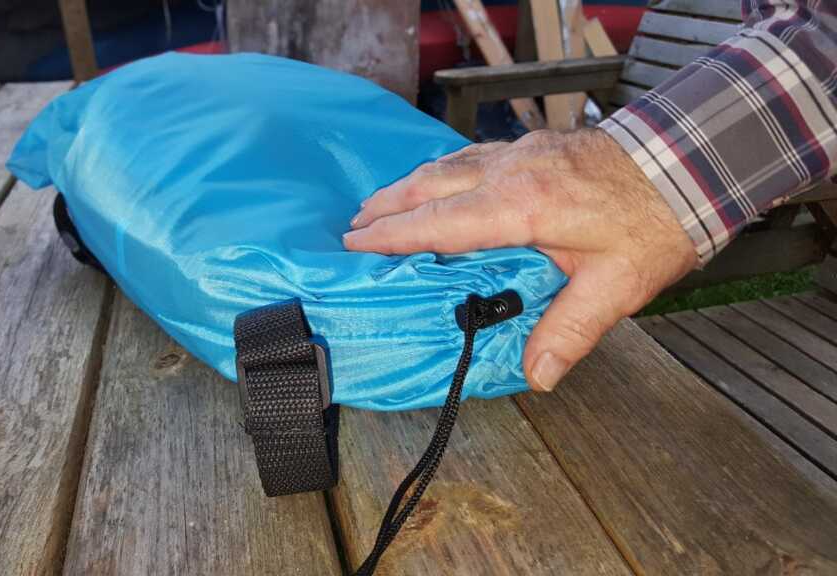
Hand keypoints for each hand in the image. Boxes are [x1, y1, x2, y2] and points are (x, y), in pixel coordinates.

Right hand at [344, 129, 697, 391]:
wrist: (688, 160)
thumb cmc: (654, 222)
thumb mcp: (617, 286)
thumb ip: (570, 330)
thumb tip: (538, 376)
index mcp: (522, 205)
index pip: (440, 221)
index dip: (394, 234)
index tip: (356, 244)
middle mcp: (511, 171)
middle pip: (431, 185)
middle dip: (387, 205)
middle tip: (353, 226)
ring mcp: (520, 152)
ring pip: (446, 165)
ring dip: (409, 186)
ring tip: (380, 204)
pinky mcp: (533, 146)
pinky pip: (470, 155)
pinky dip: (440, 171)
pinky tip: (436, 181)